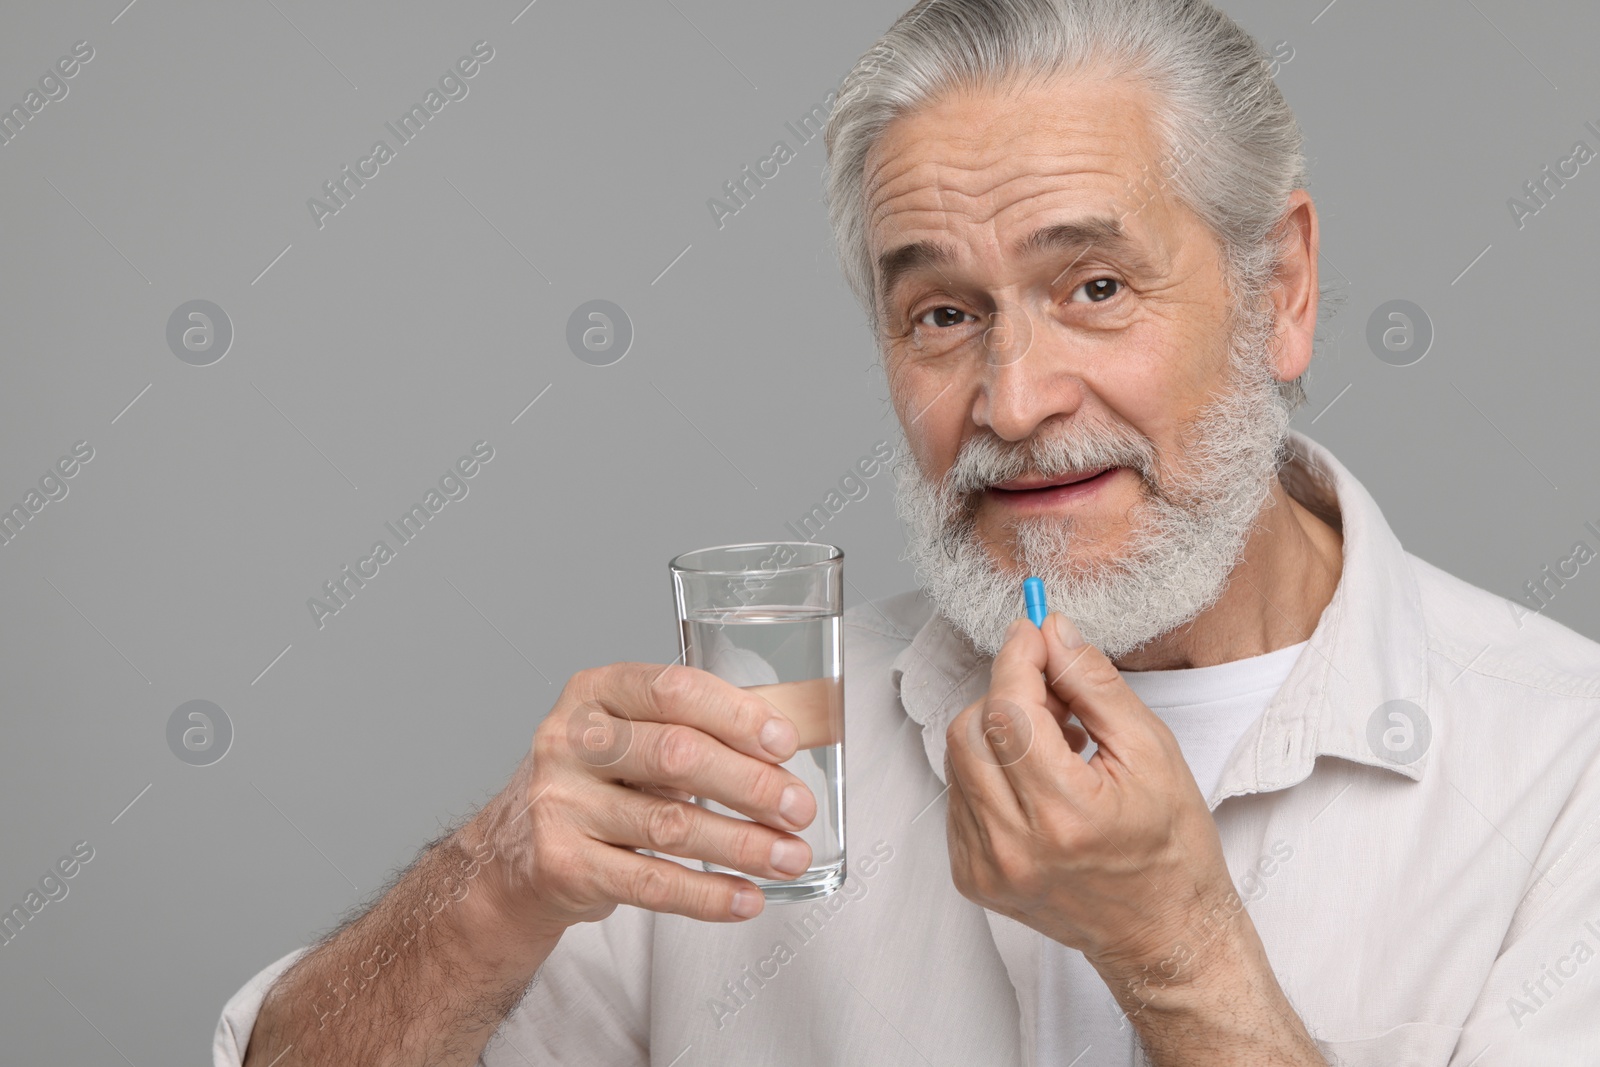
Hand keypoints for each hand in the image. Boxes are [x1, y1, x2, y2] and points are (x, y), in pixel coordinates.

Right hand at [469, 662, 816, 935]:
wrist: (512, 855)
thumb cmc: (595, 785)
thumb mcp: (632, 738)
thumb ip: (696, 731)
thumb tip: (789, 742)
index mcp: (595, 692)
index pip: (673, 689)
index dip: (736, 715)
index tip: (784, 743)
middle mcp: (570, 740)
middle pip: (676, 755)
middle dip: (750, 785)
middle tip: (798, 808)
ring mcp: (560, 803)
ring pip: (669, 825)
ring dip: (743, 845)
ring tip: (790, 856)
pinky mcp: (562, 864)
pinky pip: (650, 883)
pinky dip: (707, 894)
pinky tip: (746, 897)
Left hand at [944, 613, 1236, 985]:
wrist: (1162, 932)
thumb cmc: (1171, 845)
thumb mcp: (1151, 751)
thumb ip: (1094, 684)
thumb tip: (1052, 631)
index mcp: (1065, 812)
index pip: (1009, 709)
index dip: (1016, 658)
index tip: (1031, 632)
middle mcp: (1014, 844)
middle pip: (971, 729)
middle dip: (1007, 696)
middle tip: (1056, 701)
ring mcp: (987, 866)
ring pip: (958, 760)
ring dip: (997, 733)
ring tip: (1053, 745)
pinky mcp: (972, 877)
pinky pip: (959, 796)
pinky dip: (989, 774)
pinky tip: (1035, 784)